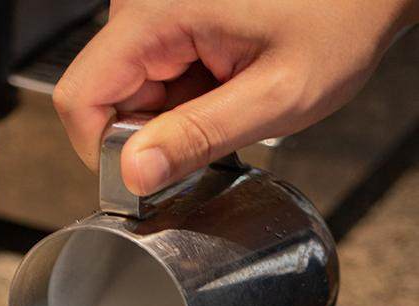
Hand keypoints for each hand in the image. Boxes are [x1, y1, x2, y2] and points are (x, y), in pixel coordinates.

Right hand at [53, 0, 418, 194]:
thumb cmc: (340, 16)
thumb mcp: (275, 95)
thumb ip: (197, 137)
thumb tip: (132, 173)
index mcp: (158, 12)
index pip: (80, 99)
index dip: (104, 152)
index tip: (148, 173)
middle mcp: (142, 2)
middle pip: (101, 99)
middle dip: (148, 134)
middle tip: (212, 127)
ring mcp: (150, 7)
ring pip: (122, 92)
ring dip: (167, 116)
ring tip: (223, 99)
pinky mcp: (161, 16)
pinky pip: (145, 77)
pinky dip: (178, 98)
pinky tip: (218, 85)